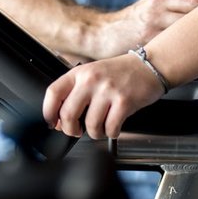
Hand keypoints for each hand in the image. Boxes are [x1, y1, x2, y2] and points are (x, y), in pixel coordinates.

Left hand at [43, 52, 166, 138]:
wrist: (149, 65)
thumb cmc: (121, 73)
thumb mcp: (93, 73)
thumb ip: (76, 92)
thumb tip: (61, 120)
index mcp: (80, 72)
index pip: (53, 93)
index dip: (48, 113)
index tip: (52, 123)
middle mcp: (91, 79)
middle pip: (68, 114)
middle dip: (71, 130)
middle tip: (77, 131)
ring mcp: (107, 90)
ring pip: (90, 125)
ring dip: (95, 133)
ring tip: (101, 127)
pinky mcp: (124, 101)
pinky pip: (110, 128)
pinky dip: (111, 133)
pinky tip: (114, 126)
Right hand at [83, 0, 197, 59]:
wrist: (104, 34)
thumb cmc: (133, 20)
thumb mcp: (152, 1)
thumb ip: (174, 0)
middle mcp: (158, 2)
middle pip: (195, 3)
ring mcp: (154, 20)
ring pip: (188, 23)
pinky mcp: (150, 39)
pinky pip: (176, 43)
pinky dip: (193, 47)